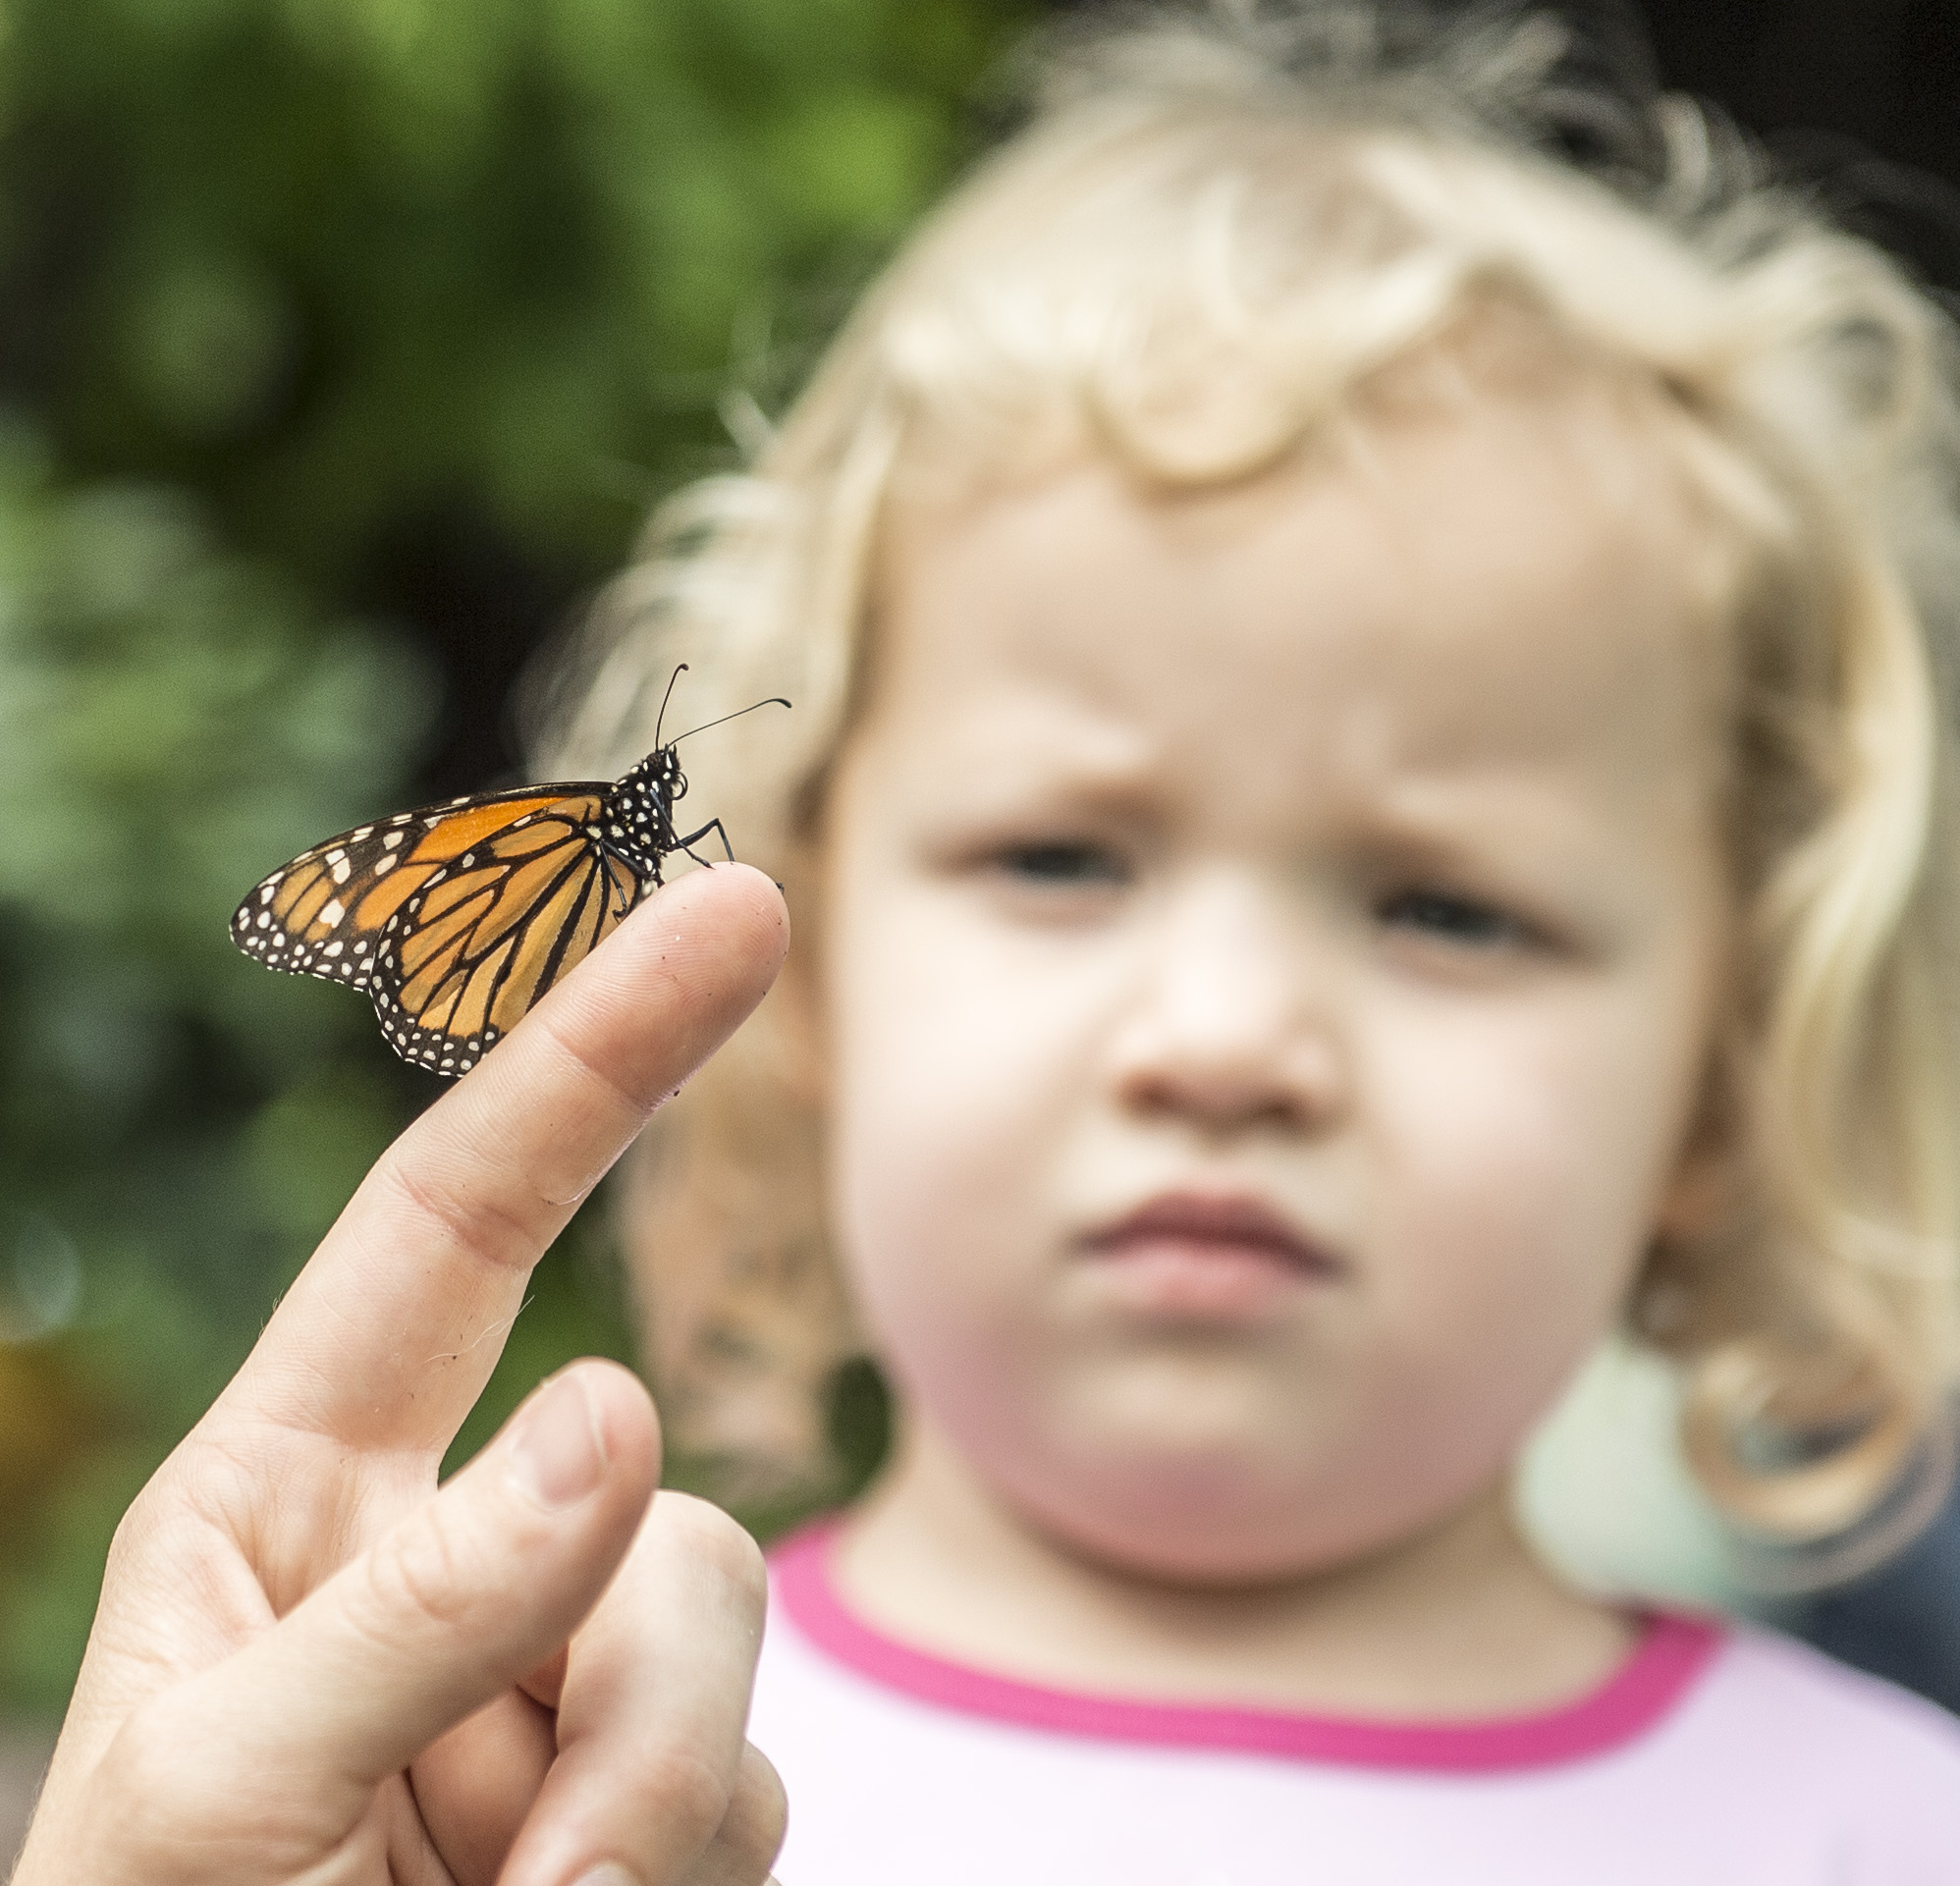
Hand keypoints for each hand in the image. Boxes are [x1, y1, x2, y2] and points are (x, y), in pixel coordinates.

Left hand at [10, 865, 790, 1885]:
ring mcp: (563, 1667)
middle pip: (654, 1489)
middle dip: (638, 1687)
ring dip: (654, 1807)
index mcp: (301, 1491)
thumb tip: (620, 1406)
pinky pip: (759, 1776)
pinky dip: (691, 1867)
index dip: (602, 1051)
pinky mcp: (653, 1787)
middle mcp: (454, 1550)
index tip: (738, 911)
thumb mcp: (225, 1797)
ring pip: (731, 1625)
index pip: (465, 1217)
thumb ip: (422, 1604)